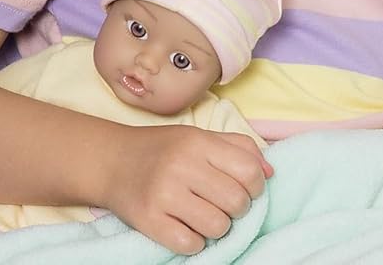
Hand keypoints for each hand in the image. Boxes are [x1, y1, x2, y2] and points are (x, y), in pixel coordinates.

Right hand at [105, 125, 272, 254]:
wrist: (112, 161)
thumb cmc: (164, 150)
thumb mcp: (199, 137)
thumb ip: (239, 148)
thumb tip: (270, 174)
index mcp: (197, 142)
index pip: (248, 171)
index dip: (255, 186)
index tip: (245, 188)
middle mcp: (181, 166)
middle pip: (236, 202)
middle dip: (237, 209)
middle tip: (223, 203)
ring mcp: (164, 194)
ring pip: (217, 226)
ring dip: (217, 227)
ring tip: (204, 215)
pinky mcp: (149, 220)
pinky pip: (191, 245)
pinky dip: (194, 241)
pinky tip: (185, 226)